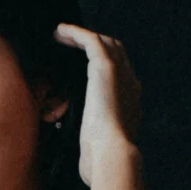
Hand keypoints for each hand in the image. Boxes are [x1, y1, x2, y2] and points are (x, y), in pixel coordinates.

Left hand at [53, 22, 142, 186]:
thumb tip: (75, 137)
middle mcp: (130, 83)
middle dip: (96, 44)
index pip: (120, 73)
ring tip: (61, 34)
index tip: (82, 62)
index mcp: (130, 101)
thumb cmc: (101, 158)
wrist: (111, 154)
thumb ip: (90, 134)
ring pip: (105, 43)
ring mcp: (121, 74)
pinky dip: (75, 33)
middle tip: (71, 43)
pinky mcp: (106, 68)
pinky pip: (91, 41)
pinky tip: (59, 31)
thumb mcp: (96, 143)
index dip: (103, 63)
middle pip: (116, 52)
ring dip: (83, 36)